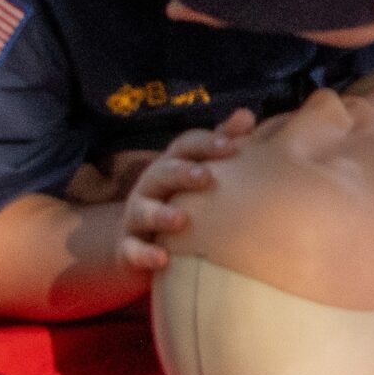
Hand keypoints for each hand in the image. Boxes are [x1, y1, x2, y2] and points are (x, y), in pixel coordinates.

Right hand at [117, 107, 255, 271]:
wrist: (145, 242)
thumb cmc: (185, 201)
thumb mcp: (202, 172)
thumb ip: (223, 144)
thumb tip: (246, 115)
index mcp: (172, 165)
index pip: (185, 146)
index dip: (206, 144)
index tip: (231, 146)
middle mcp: (150, 186)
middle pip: (162, 172)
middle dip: (182, 173)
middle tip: (206, 177)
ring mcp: (136, 216)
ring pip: (142, 211)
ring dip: (160, 214)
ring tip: (182, 220)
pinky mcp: (128, 248)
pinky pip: (131, 250)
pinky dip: (144, 254)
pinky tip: (163, 259)